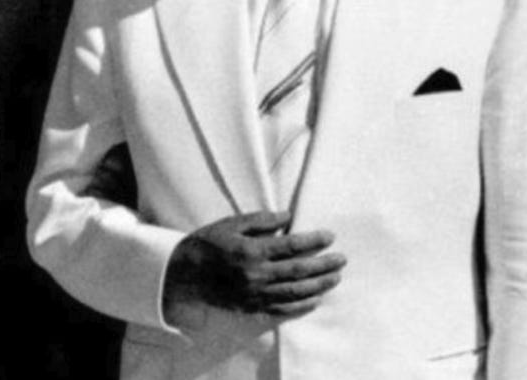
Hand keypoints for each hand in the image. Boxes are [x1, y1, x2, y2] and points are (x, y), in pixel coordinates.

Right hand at [162, 211, 345, 321]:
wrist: (184, 274)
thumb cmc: (207, 243)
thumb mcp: (230, 224)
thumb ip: (261, 220)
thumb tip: (288, 217)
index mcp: (251, 251)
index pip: (292, 245)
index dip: (314, 240)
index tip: (330, 236)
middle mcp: (256, 275)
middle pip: (299, 271)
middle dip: (324, 264)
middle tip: (342, 259)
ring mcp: (255, 293)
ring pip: (296, 292)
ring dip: (319, 285)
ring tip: (335, 277)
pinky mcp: (252, 306)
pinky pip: (283, 309)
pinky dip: (302, 305)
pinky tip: (315, 299)